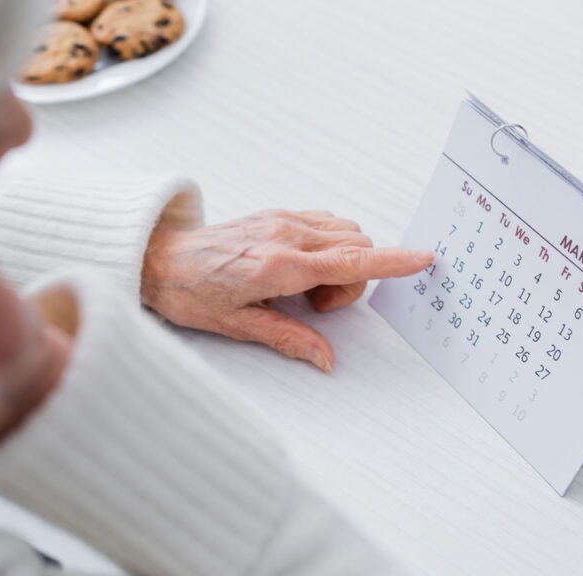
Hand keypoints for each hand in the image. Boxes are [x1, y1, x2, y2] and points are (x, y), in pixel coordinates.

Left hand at [141, 210, 433, 371]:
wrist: (157, 259)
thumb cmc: (190, 293)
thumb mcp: (237, 326)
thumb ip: (288, 339)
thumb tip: (326, 360)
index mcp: (279, 266)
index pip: (351, 259)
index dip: (393, 260)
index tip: (424, 258)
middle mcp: (285, 235)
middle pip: (356, 246)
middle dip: (353, 280)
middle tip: (314, 306)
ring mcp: (282, 220)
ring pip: (344, 231)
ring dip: (342, 260)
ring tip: (303, 288)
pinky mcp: (276, 214)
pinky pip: (324, 222)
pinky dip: (328, 244)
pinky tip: (299, 267)